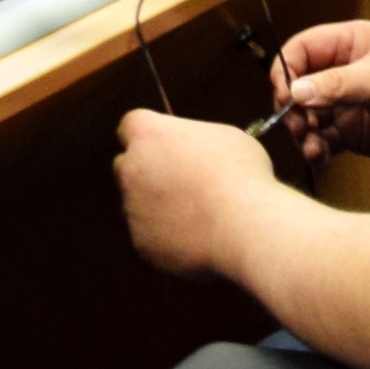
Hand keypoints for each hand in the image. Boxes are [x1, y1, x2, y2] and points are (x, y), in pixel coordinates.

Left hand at [112, 108, 273, 277]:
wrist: (243, 226)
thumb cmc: (239, 172)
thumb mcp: (225, 137)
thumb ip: (195, 141)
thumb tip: (192, 154)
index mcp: (149, 135)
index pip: (130, 124)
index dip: (148, 133)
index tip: (167, 142)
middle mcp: (131, 170)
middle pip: (126, 165)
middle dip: (145, 170)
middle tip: (179, 179)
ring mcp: (132, 210)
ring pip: (136, 204)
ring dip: (155, 205)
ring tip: (194, 214)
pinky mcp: (141, 244)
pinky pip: (148, 236)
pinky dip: (164, 236)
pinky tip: (194, 237)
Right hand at [271, 19, 369, 171]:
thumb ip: (338, 85)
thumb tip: (296, 91)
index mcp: (349, 44)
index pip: (301, 50)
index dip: (287, 71)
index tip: (286, 97)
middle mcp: (342, 71)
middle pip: (298, 86)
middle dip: (295, 110)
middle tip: (302, 128)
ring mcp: (345, 102)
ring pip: (307, 117)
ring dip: (304, 135)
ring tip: (314, 149)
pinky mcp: (351, 131)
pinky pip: (322, 141)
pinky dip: (317, 152)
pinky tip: (322, 161)